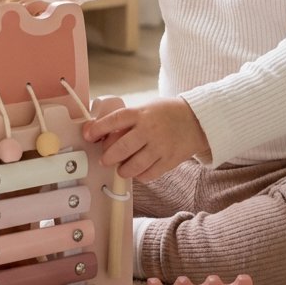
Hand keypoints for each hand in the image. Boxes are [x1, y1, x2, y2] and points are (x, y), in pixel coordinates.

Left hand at [82, 97, 209, 181]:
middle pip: (121, 148)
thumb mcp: (146, 109)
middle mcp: (149, 129)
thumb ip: (127, 121)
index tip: (87, 135)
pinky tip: (138, 170)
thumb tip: (102, 135)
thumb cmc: (166, 113)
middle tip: (105, 159)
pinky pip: (148, 174)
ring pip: (133, 166)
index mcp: (141, 113)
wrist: (197, 120)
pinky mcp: (169, 160)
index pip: (115, 120)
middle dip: (108, 157)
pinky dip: (139, 175)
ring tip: (121, 168)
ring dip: (122, 170)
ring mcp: (160, 146)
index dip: (98, 128)